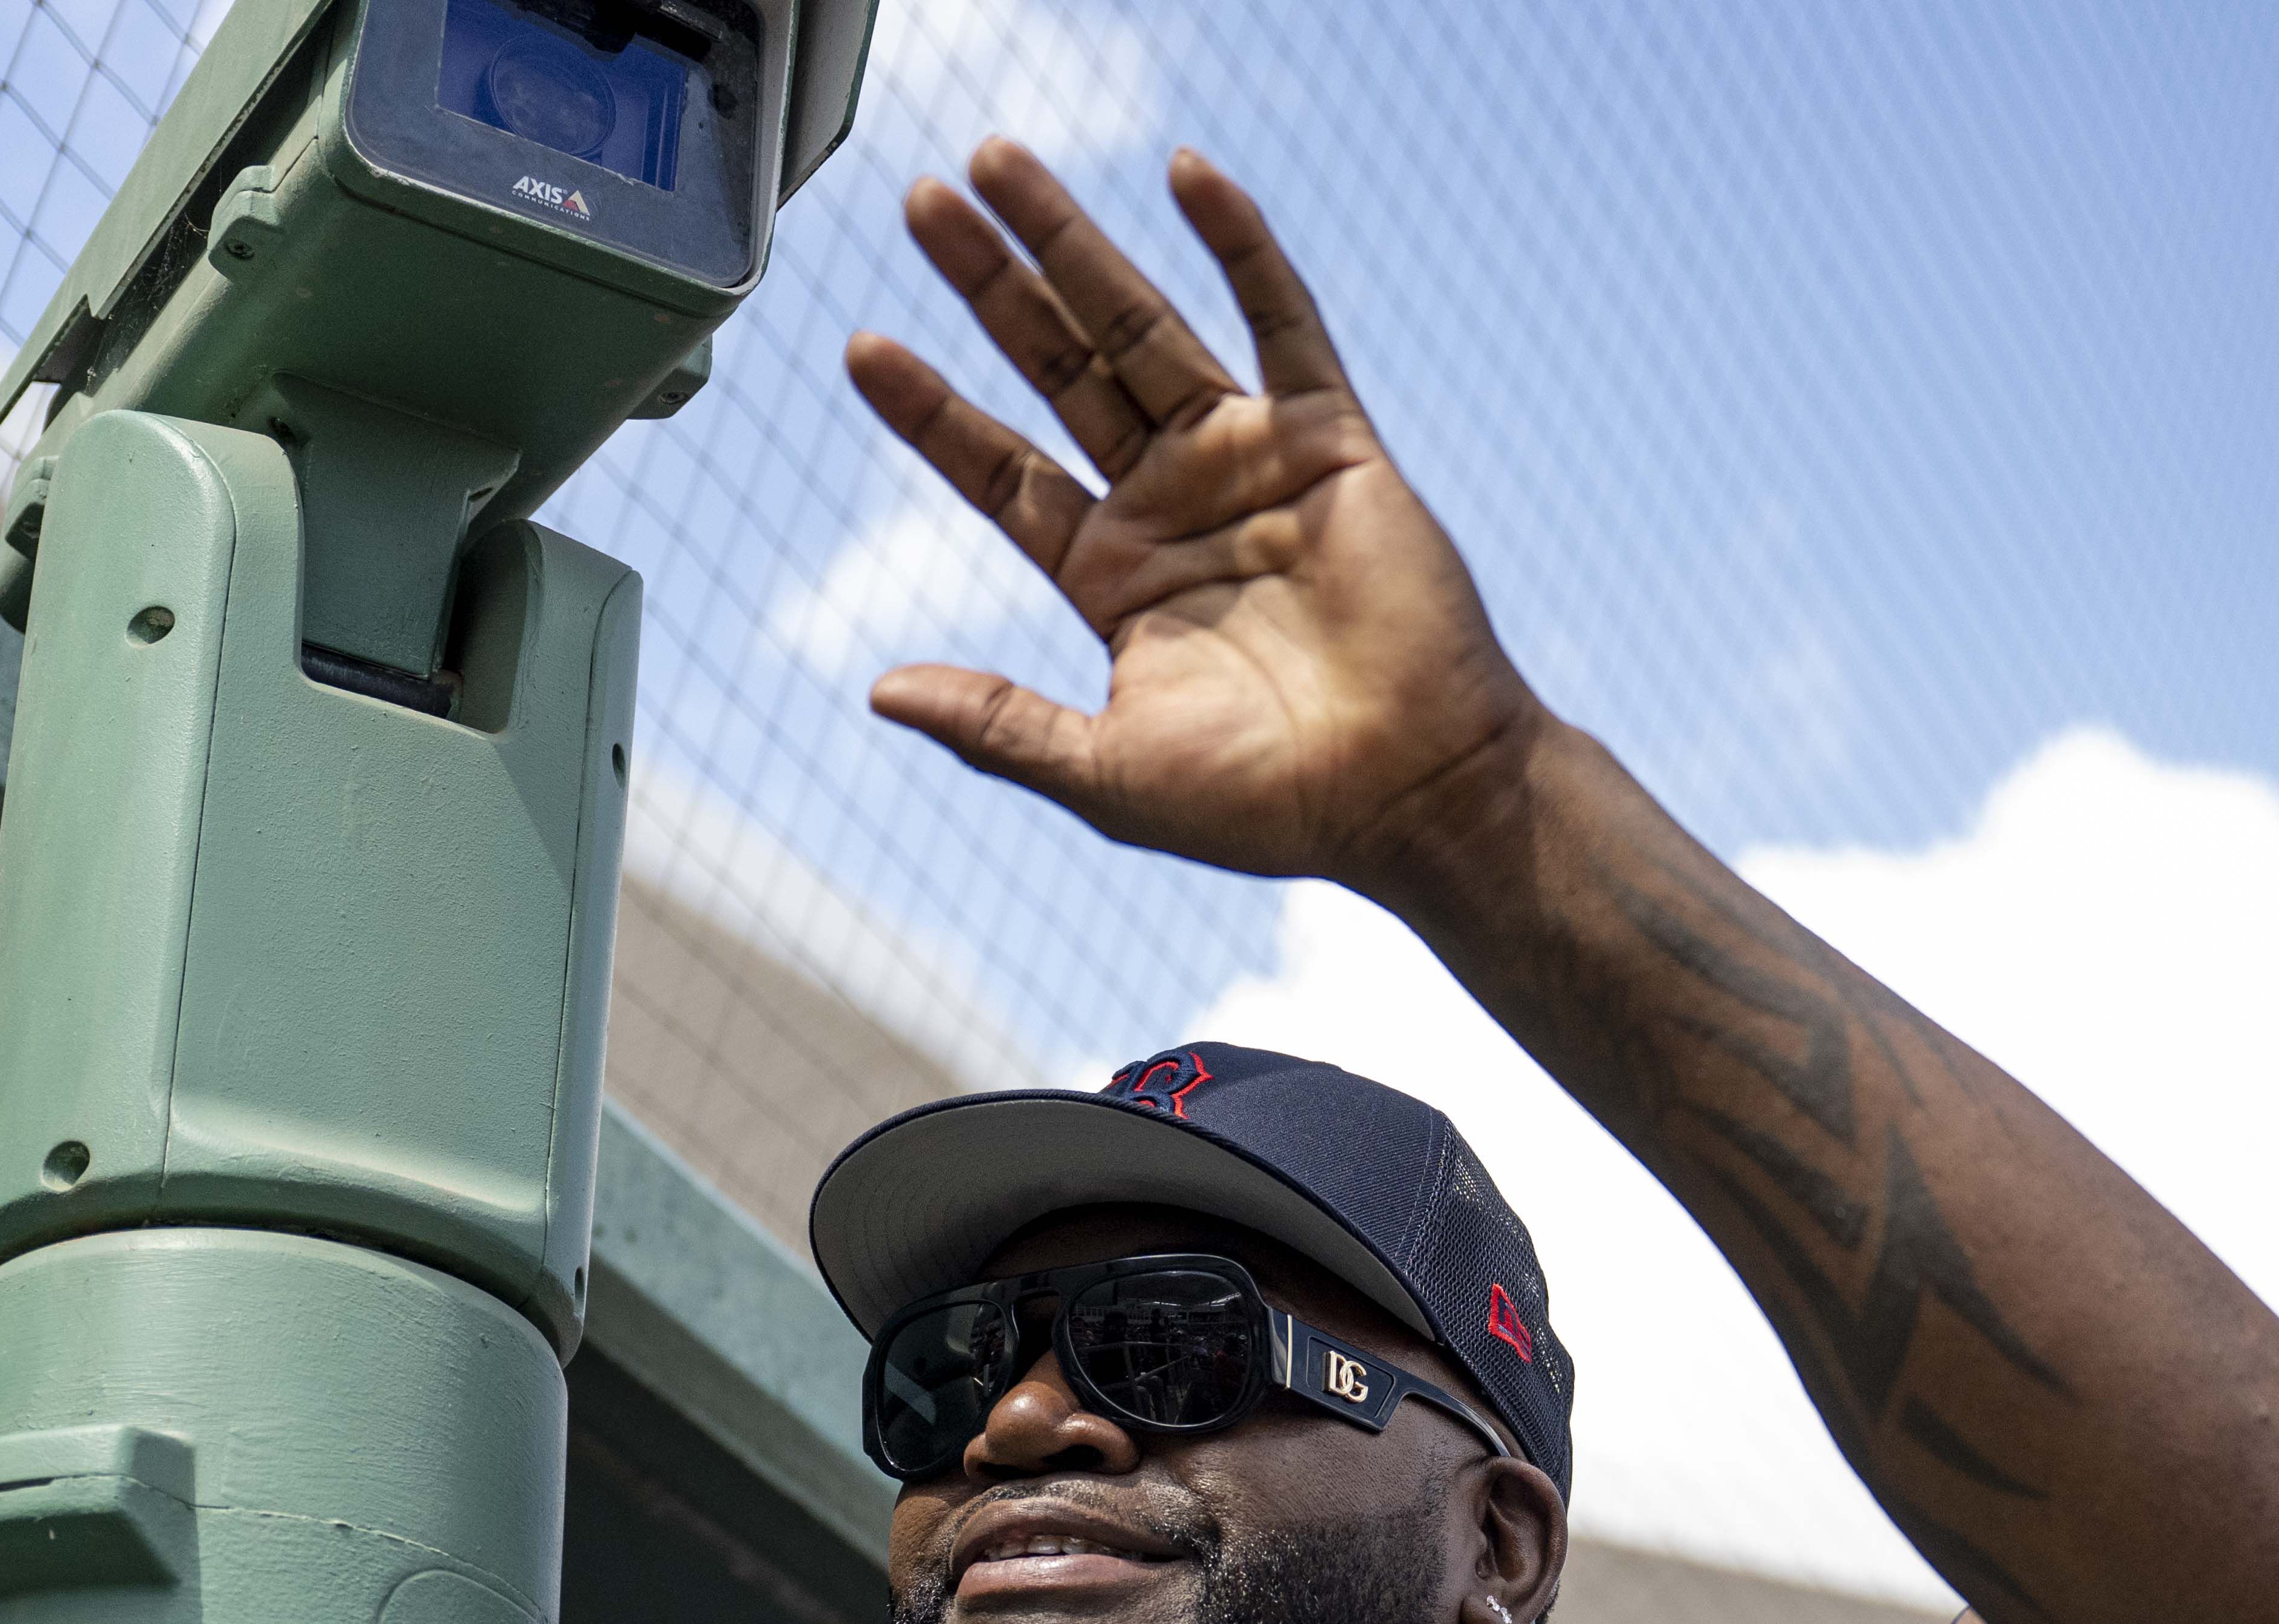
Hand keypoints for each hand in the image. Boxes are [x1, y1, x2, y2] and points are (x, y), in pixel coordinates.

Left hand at [845, 142, 1544, 902]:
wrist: (1414, 795)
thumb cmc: (1272, 805)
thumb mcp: (1107, 773)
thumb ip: (997, 725)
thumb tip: (879, 692)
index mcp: (1115, 579)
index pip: (1004, 471)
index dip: (934, 414)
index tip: (864, 351)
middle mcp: (1171, 506)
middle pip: (1059, 372)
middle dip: (992, 287)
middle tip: (923, 203)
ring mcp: (1248, 463)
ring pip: (1143, 328)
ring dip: (1075, 245)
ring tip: (1000, 164)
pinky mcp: (1329, 440)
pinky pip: (1279, 321)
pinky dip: (1238, 245)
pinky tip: (1187, 176)